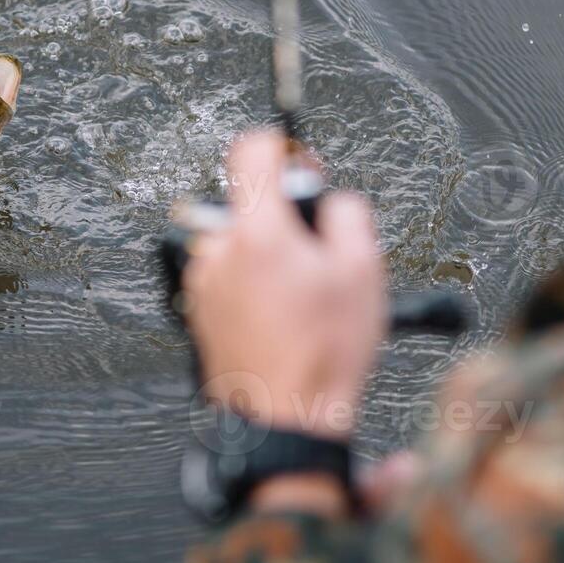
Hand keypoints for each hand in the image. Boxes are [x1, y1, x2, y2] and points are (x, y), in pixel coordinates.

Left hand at [183, 131, 386, 442]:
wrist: (287, 416)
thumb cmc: (323, 353)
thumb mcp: (362, 271)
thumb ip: (347, 213)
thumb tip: (332, 199)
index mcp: (258, 233)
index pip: (251, 150)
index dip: (282, 146)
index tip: (300, 162)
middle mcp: (220, 250)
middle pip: (249, 200)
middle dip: (285, 213)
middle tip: (319, 246)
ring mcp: (205, 281)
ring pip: (241, 239)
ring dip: (270, 251)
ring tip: (304, 293)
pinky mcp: (200, 308)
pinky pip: (230, 273)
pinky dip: (255, 281)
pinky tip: (283, 313)